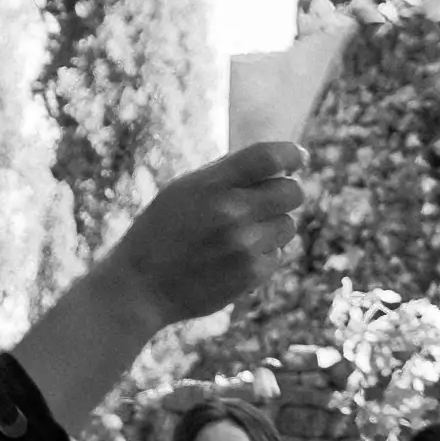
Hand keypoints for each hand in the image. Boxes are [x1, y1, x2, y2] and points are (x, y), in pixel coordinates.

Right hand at [76, 140, 312, 330]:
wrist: (140, 286)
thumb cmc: (162, 232)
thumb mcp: (183, 191)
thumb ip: (225, 177)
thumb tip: (274, 164)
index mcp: (211, 183)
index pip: (268, 156)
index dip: (291, 154)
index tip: (299, 158)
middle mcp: (231, 211)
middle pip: (292, 191)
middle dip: (287, 192)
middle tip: (271, 200)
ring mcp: (244, 244)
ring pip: (288, 225)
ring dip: (273, 226)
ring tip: (241, 234)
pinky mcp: (251, 274)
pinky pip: (278, 255)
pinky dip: (264, 255)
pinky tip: (235, 259)